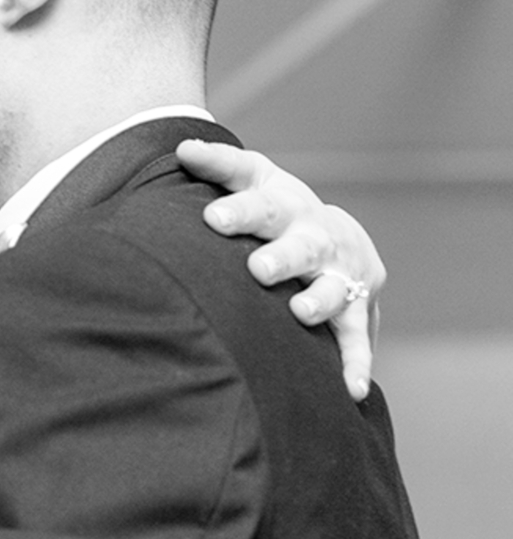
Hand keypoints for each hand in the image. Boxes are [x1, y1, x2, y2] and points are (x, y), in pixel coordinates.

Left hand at [180, 141, 383, 402]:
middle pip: (299, 243)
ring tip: (300, 312)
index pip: (257, 195)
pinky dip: (355, 363)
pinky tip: (350, 390)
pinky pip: (355, 339)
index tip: (212, 216)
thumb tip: (182, 148)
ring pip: (331, 287)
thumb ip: (218, 166)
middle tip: (258, 269)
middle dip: (281, 256)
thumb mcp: (252, 182)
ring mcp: (339, 272)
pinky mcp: (356, 309)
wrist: (337, 238)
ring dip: (318, 301)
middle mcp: (315, 234)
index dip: (238, 207)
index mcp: (282, 203)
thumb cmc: (274, 212)